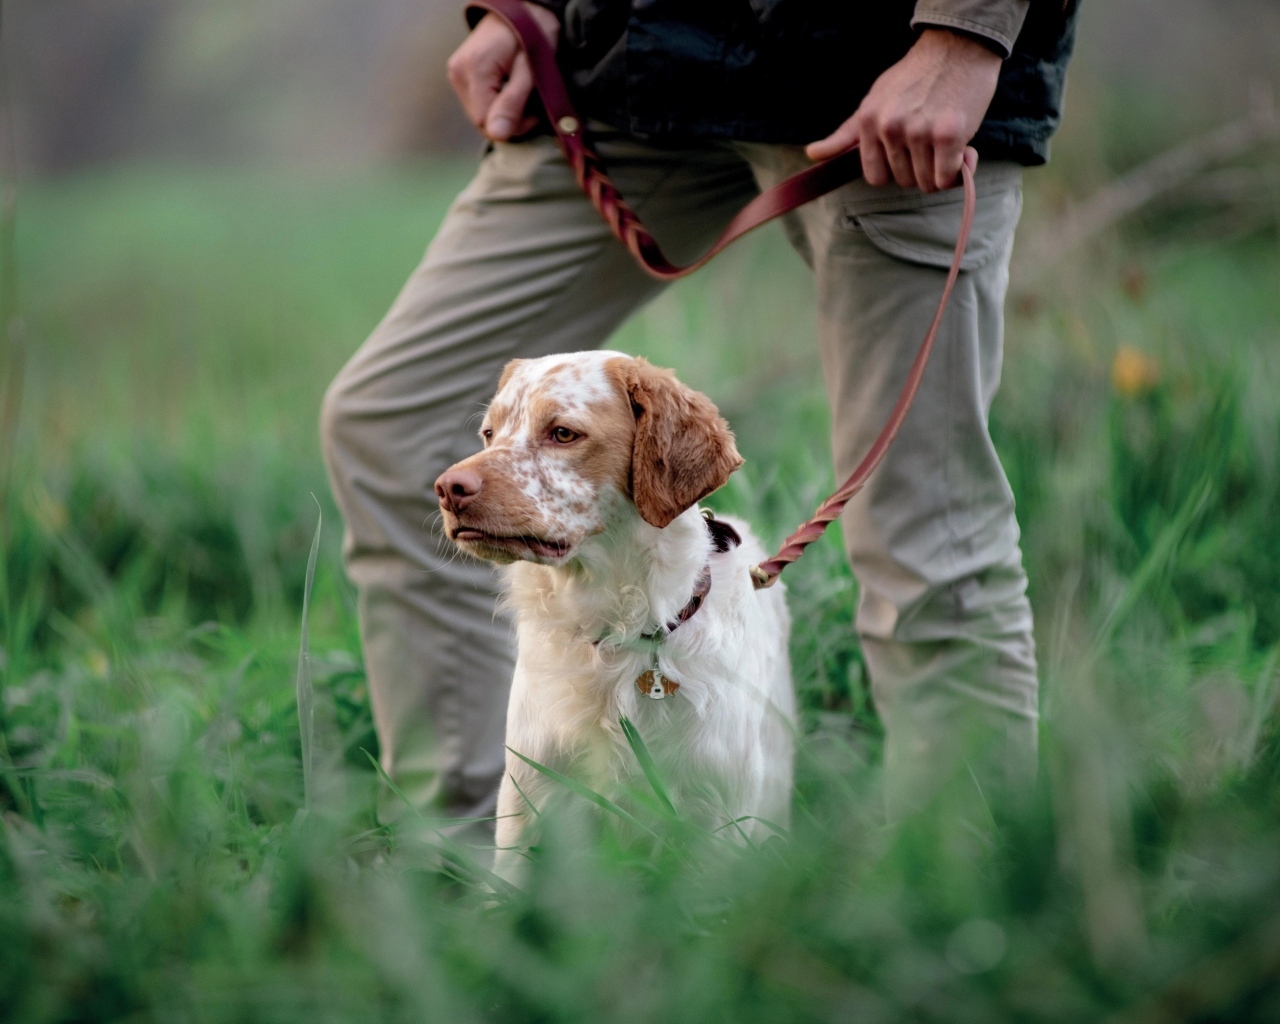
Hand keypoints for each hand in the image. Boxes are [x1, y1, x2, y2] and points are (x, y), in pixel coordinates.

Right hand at [446, 4, 558, 141]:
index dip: (513, 125)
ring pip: (479, 114)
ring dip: (502, 111)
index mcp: (475, 70)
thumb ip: (513, 102)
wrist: (523, 7)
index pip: (486, 123)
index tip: (533, 112)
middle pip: (481, 121)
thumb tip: (497, 135)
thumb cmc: (533, 33)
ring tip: (520, 91)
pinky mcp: (459, 73)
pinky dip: (495, 102)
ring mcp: (456, 72)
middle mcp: (458, 72)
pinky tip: (508, 88)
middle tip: (529, 101)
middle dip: (508, 119)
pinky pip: (477, 103)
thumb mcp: (530, 69)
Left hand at [806, 29, 1000, 191]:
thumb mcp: (873, 101)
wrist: (957, 48)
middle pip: (904, 181)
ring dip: (940, 171)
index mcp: (868, 122)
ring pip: (927, 184)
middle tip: (930, 140)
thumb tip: (812, 154)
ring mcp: (919, 131)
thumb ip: (846, 134)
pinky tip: (963, 149)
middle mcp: (890, 128)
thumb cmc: (914, 78)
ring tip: (944, 141)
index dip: (894, 171)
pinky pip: (948, 178)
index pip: (876, 178)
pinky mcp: (949, 135)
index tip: (907, 153)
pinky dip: (958, 171)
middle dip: (919, 169)